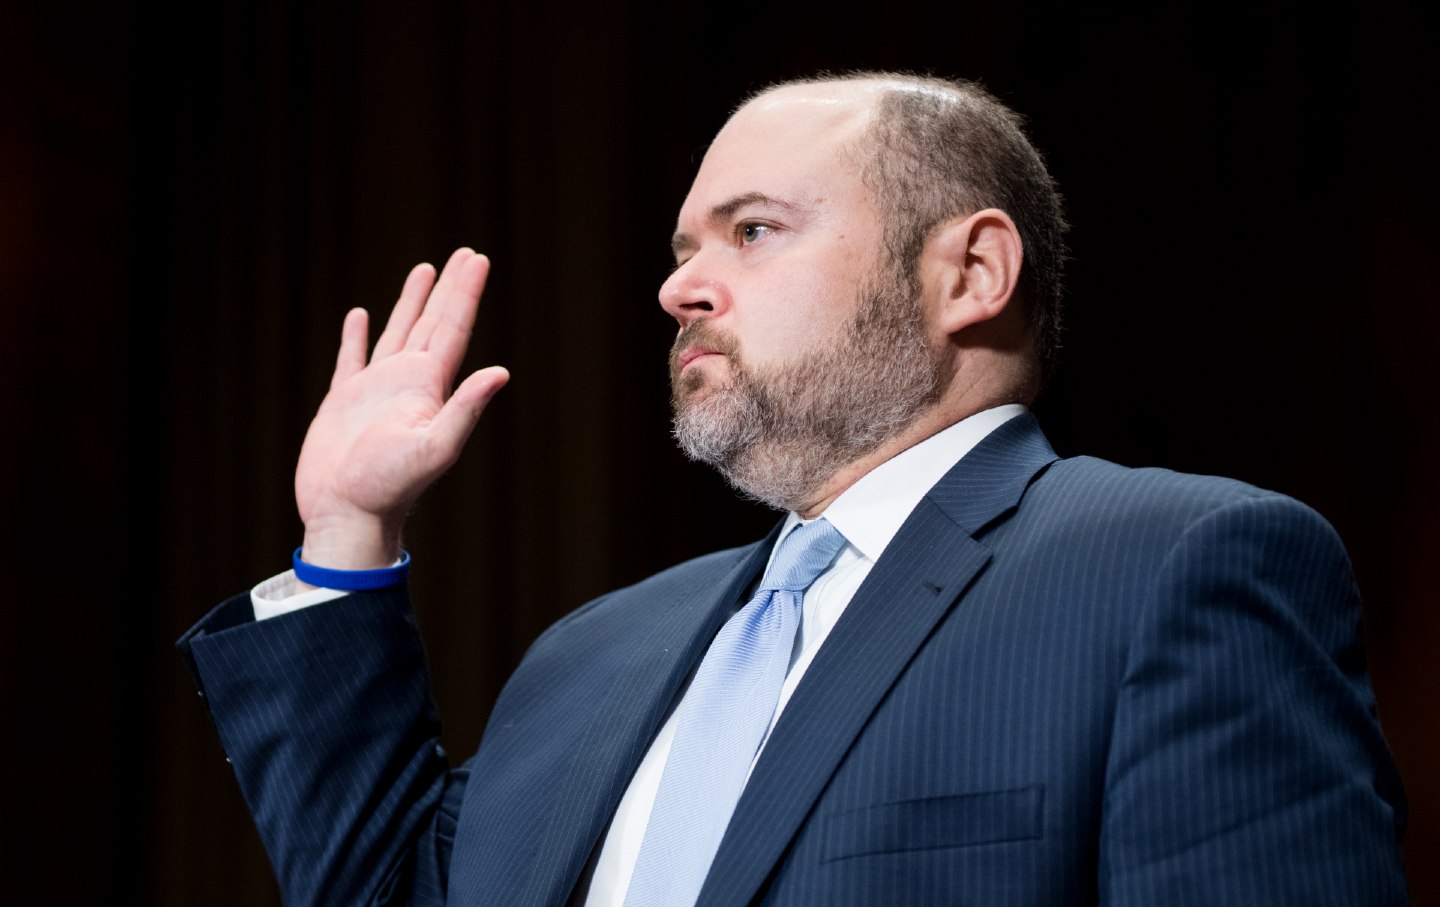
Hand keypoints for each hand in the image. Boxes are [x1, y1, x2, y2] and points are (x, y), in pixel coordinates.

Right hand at [294, 248, 509, 570]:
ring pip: (397, 333)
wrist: (347, 515)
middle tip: (466, 254)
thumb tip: (501, 372)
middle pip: (434, 323)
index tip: (478, 259)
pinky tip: (359, 316)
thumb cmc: (390, 487)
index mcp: (429, 387)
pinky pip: (352, 358)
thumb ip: (466, 409)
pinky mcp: (344, 402)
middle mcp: (407, 383)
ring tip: (424, 270)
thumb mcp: (435, 447)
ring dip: (412, 303)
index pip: (454, 329)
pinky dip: (356, 336)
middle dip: (450, 289)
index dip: (466, 293)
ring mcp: (376, 391)